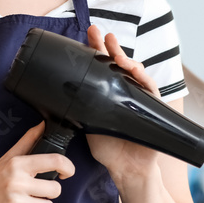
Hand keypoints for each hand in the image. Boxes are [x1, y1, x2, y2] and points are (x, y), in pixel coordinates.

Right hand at [0, 120, 75, 202]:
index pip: (54, 161)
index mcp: (17, 164)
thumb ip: (27, 141)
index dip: (68, 167)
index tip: (66, 172)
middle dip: (48, 193)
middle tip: (35, 192)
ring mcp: (15, 202)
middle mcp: (17, 182)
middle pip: (55, 189)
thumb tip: (42, 124)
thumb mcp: (7, 158)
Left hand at [86, 24, 161, 184]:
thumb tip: (50, 98)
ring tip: (115, 51)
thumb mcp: (85, 124)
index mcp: (106, 92)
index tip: (89, 34)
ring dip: (125, 58)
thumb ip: (74, 110)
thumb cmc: (107, 148)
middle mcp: (124, 90)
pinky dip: (143, 77)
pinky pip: (150, 87)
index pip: (101, 65)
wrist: (126, 168)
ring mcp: (139, 96)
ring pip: (134, 70)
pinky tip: (134, 69)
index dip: (95, 48)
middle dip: (109, 45)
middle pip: (118, 62)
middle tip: (99, 33)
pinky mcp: (152, 106)